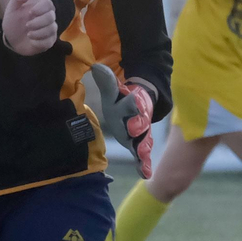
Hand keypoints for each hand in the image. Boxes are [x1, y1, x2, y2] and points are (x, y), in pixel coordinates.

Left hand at [0, 0, 57, 55]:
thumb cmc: (14, 21)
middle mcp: (48, 18)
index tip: (30, 12)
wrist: (12, 38)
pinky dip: (39, 42)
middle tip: (27, 25)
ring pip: (52, 29)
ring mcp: (50, 30)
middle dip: (38, 22)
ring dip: (39, 32)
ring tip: (28, 34)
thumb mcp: (12, 9)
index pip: (48, 4)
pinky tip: (31, 41)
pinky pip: (49, 42)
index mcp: (41, 7)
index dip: (41, 8)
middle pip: (51, 17)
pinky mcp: (48, 41)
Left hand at [86, 63, 155, 177]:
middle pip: (140, 122)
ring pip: (143, 140)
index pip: (133, 101)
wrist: (136, 107)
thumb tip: (95, 66)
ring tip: (142, 155)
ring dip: (142, 147)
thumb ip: (106, 80)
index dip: (133, 100)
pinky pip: (142, 155)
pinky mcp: (138, 144)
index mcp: (133, 102)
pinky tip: (145, 174)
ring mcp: (139, 133)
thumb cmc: (121, 99)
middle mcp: (138, 118)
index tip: (134, 99)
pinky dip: (144, 164)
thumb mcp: (113, 90)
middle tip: (134, 129)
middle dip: (137, 126)